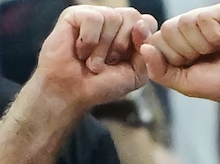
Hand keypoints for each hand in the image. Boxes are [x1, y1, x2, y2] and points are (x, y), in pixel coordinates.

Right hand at [32, 5, 158, 113]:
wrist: (71, 93)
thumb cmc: (100, 85)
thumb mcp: (135, 76)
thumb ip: (148, 54)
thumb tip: (142, 26)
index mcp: (130, 33)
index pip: (148, 22)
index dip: (142, 40)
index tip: (128, 58)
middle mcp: (114, 21)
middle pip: (132, 15)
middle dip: (122, 45)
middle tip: (108, 62)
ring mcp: (95, 16)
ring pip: (112, 17)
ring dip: (103, 48)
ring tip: (92, 61)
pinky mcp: (75, 14)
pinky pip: (93, 18)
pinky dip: (88, 40)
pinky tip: (80, 51)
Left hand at [140, 0, 219, 116]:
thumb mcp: (184, 83)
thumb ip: (159, 70)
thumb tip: (145, 48)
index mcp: (183, 40)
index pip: (157, 40)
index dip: (172, 57)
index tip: (192, 65)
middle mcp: (195, 24)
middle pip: (168, 30)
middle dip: (186, 51)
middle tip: (209, 58)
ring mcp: (211, 14)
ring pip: (184, 23)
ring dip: (202, 45)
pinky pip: (204, 19)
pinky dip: (215, 37)